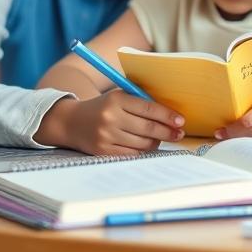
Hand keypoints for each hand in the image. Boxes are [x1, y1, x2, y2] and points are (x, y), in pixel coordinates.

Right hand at [41, 91, 183, 155]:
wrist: (71, 122)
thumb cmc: (104, 107)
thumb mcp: (119, 97)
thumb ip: (141, 102)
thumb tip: (171, 115)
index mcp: (116, 100)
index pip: (149, 108)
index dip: (168, 115)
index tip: (181, 121)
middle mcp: (110, 118)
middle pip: (148, 128)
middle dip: (168, 132)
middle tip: (179, 133)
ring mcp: (106, 136)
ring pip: (142, 143)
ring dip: (156, 142)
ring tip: (161, 138)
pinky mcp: (102, 151)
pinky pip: (132, 154)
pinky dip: (143, 151)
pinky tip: (147, 146)